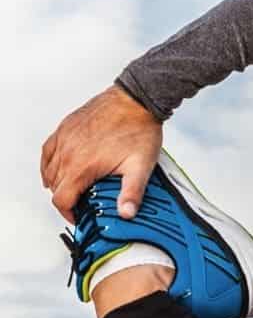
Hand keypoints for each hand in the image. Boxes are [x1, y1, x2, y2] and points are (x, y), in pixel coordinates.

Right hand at [40, 84, 162, 224]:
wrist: (136, 101)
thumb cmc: (139, 130)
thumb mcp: (141, 167)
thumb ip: (132, 193)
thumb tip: (126, 213)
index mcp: (82, 166)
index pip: (61, 199)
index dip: (69, 214)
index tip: (79, 217)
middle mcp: (68, 153)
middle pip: (55, 186)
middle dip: (66, 199)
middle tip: (81, 204)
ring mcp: (64, 138)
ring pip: (49, 170)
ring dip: (58, 183)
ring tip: (73, 189)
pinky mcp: (65, 128)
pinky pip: (47, 151)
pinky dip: (49, 163)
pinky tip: (57, 168)